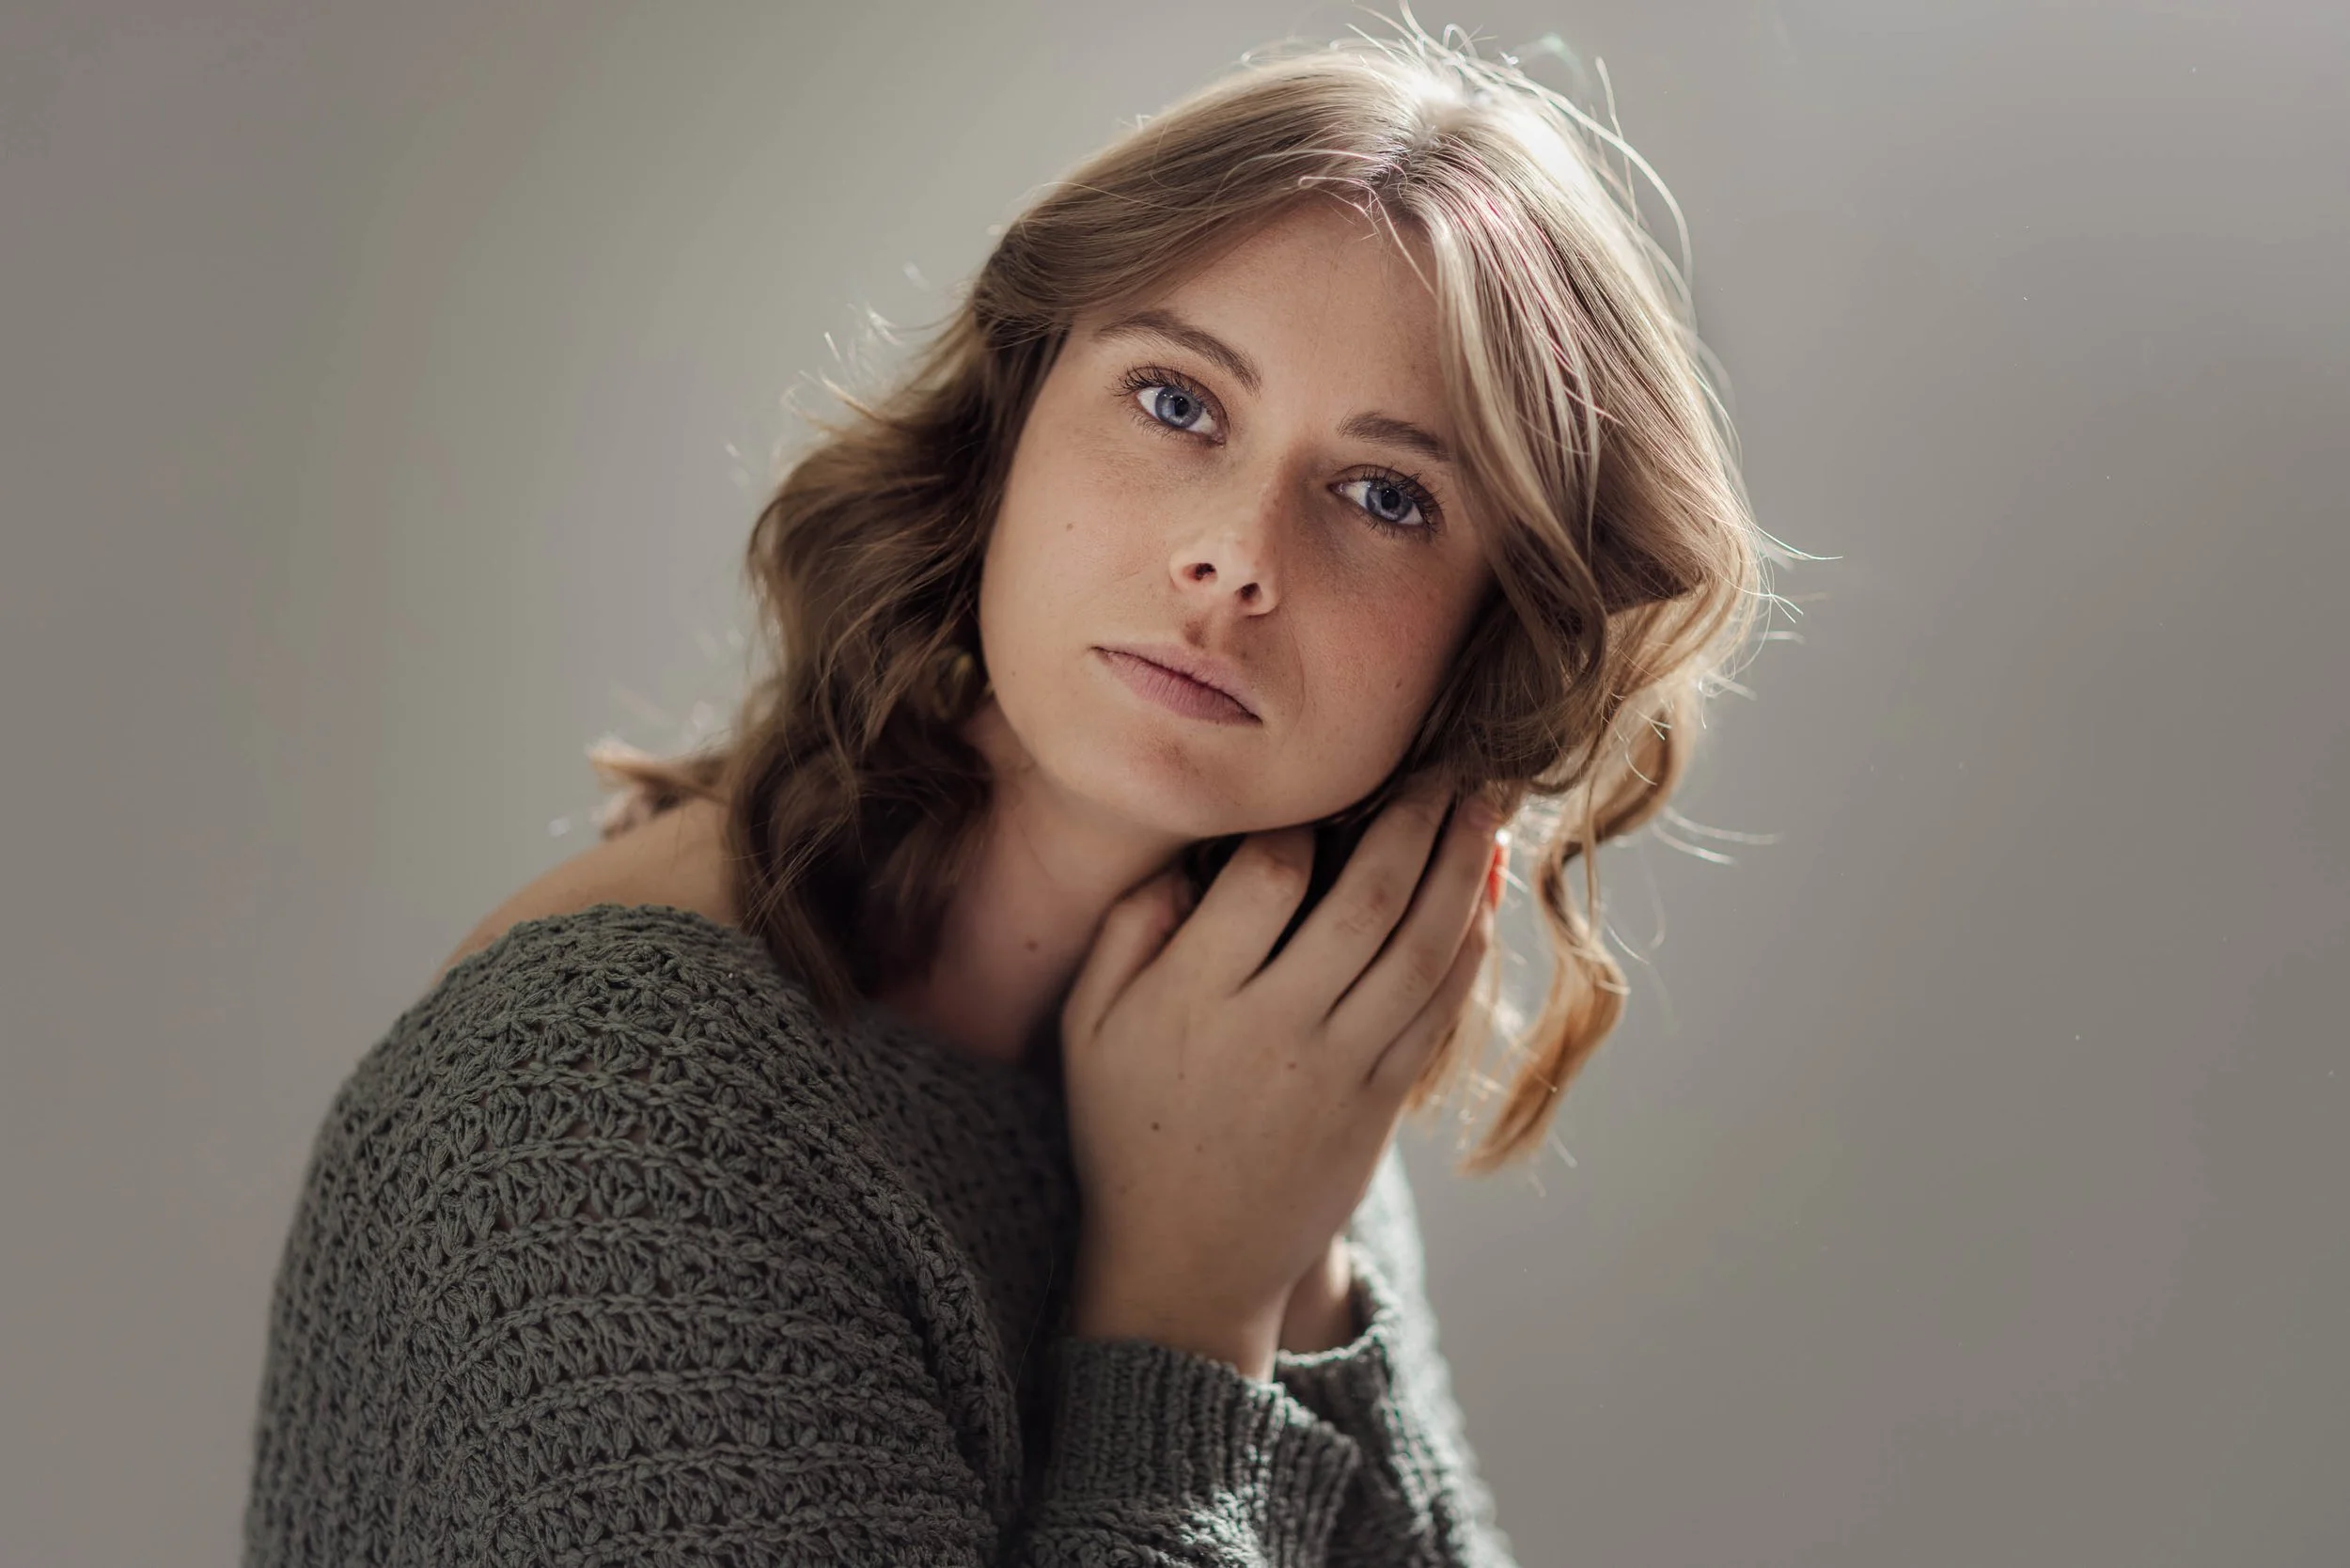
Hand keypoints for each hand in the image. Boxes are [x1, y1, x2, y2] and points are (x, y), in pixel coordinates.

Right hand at [1060, 770, 1503, 1380]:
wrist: (1186, 1260)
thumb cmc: (1128, 1127)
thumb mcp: (1089, 1026)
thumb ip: (1129, 929)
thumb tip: (1193, 855)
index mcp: (1194, 997)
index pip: (1267, 876)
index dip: (1303, 821)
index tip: (1322, 787)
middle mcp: (1274, 1028)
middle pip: (1366, 899)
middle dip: (1415, 819)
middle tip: (1447, 762)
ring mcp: (1336, 1069)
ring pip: (1420, 950)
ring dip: (1463, 871)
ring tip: (1487, 807)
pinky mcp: (1378, 1104)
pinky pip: (1437, 1011)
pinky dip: (1468, 948)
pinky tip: (1481, 898)